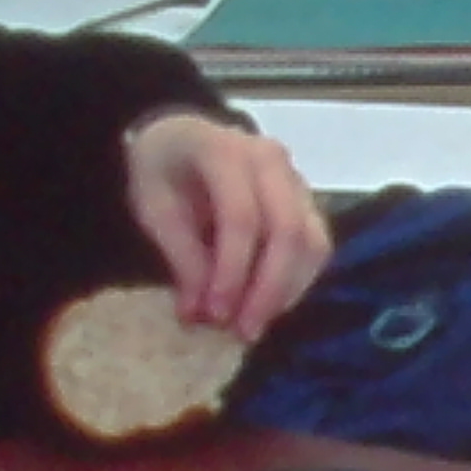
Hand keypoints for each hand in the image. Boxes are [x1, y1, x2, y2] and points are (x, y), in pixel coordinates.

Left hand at [120, 110, 334, 336]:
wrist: (182, 139)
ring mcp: (296, 179)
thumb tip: (199, 313)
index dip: (231, 272)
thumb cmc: (163, 171)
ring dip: (287, 291)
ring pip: (311, 241)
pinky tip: (269, 306)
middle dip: (267, 289)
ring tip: (254, 324)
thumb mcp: (154, 209)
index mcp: (224, 150)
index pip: (242, 218)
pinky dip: (297, 282)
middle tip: (243, 331)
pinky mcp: (308, 202)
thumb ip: (182, 257)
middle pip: (287, 231)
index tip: (214, 315)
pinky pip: (316, 247)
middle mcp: (271, 160)